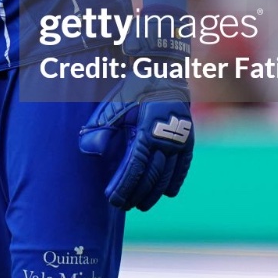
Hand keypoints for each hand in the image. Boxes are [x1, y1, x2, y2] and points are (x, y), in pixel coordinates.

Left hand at [78, 94, 193, 211]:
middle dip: (137, 194)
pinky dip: (176, 181)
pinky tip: (167, 193)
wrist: (164, 72)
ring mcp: (181, 141)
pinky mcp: (189, 139)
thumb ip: (101, 127)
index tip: (113, 200)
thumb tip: (88, 149)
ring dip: (154, 193)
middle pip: (151, 177)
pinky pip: (184, 167)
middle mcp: (166, 140)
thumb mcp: (115, 104)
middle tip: (123, 206)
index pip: (134, 168)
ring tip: (141, 204)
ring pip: (168, 176)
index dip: (124, 186)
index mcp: (146, 132)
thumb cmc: (135, 89)